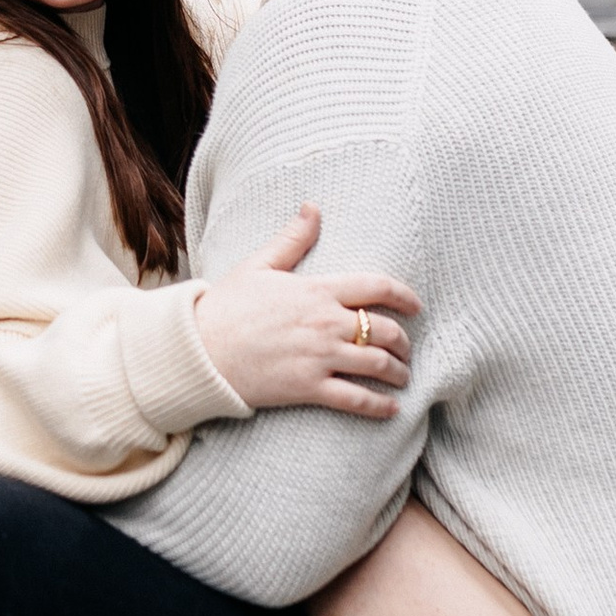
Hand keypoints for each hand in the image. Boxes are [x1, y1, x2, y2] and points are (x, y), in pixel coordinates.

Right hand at [192, 204, 415, 420]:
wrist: (199, 349)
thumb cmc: (226, 305)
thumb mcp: (259, 265)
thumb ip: (292, 239)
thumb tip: (313, 208)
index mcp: (316, 290)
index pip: (375, 287)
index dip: (403, 295)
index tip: (416, 306)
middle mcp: (325, 322)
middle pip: (384, 329)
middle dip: (403, 341)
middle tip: (406, 349)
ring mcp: (319, 357)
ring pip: (376, 364)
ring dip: (398, 372)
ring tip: (402, 376)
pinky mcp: (308, 388)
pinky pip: (356, 399)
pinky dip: (380, 405)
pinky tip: (391, 408)